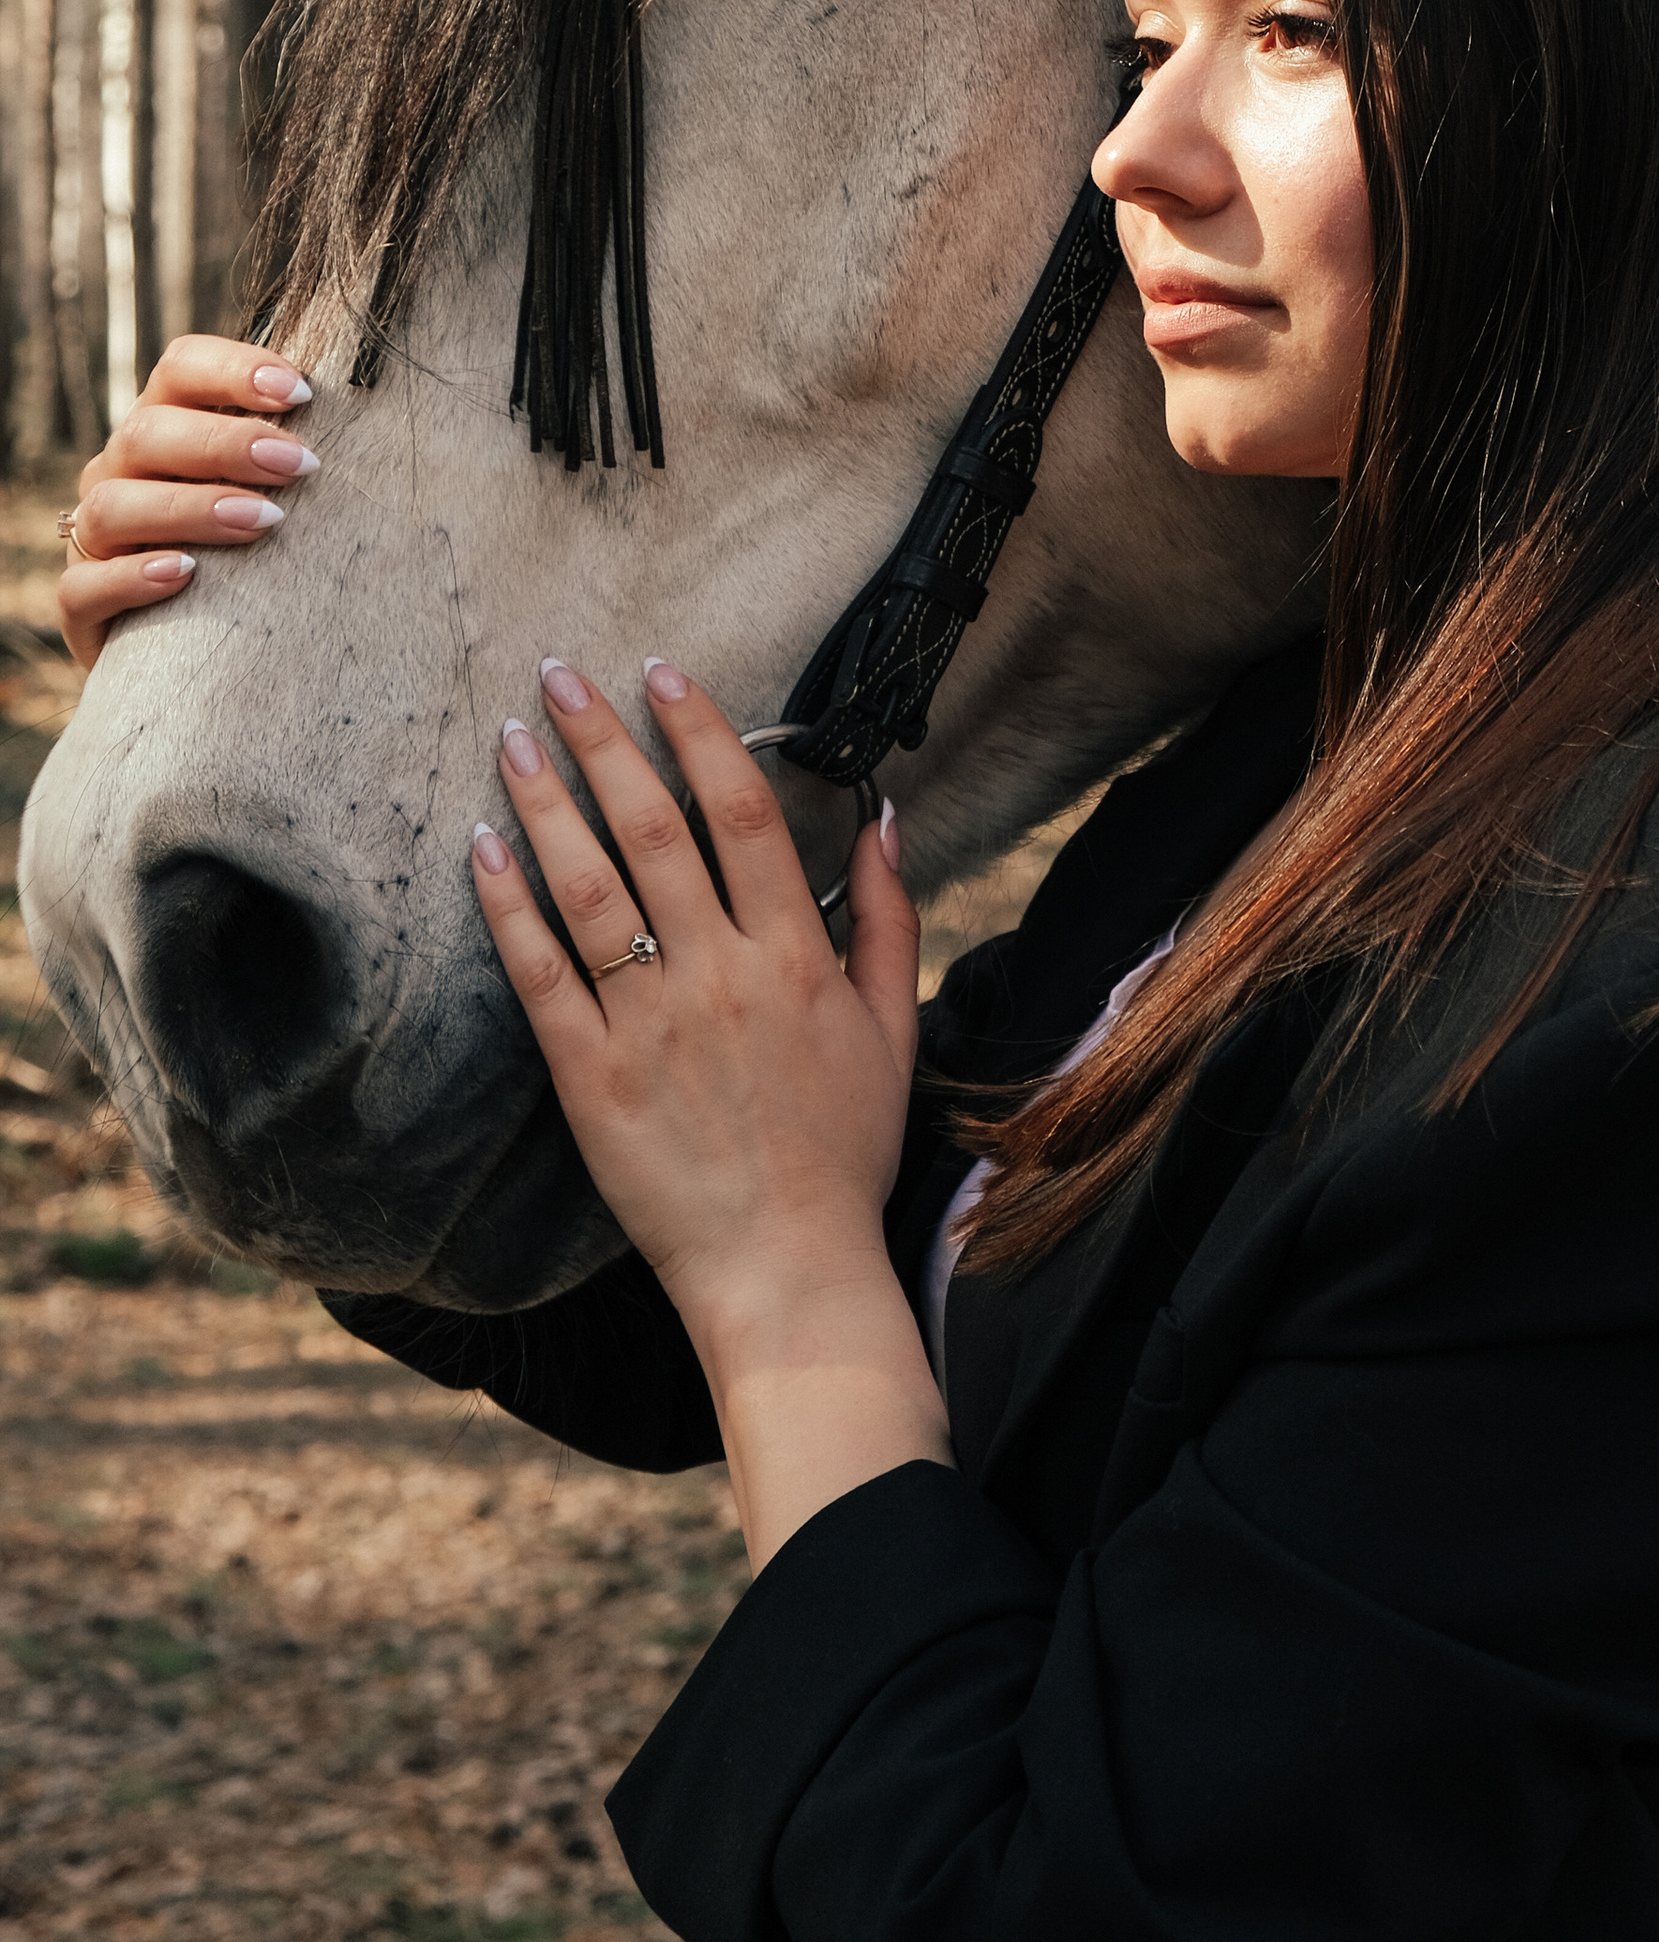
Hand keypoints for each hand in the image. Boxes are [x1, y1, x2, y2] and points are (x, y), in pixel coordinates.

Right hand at [57, 335, 321, 671]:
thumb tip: (380, 410)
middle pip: (148, 433)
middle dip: (227, 443)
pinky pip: (83, 586)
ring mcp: (92, 539)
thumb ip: (296, 448)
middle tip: (300, 464)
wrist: (200, 647)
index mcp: (164, 424)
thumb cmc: (256, 546)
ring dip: (193, 508)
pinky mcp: (80, 609)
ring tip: (264, 521)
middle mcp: (118, 471)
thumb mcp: (272, 488)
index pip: (180, 367)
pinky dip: (133, 577)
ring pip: (113, 507)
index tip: (302, 392)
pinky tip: (188, 574)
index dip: (234, 370)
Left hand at [473, 656, 951, 1567]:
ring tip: (513, 736)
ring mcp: (649, 1024)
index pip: (742, 813)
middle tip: (561, 674)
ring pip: (588, 887)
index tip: (663, 675)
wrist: (787, 1267)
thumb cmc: (845, 1151)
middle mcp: (720, 973)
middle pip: (654, 829)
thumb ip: (891, 917)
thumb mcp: (894, 1028)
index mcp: (796, 954)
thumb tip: (884, 817)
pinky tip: (482, 846)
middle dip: (605, 740)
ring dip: (547, 802)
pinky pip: (539, 975)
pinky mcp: (589, 1078)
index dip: (700, 733)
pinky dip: (508, 905)